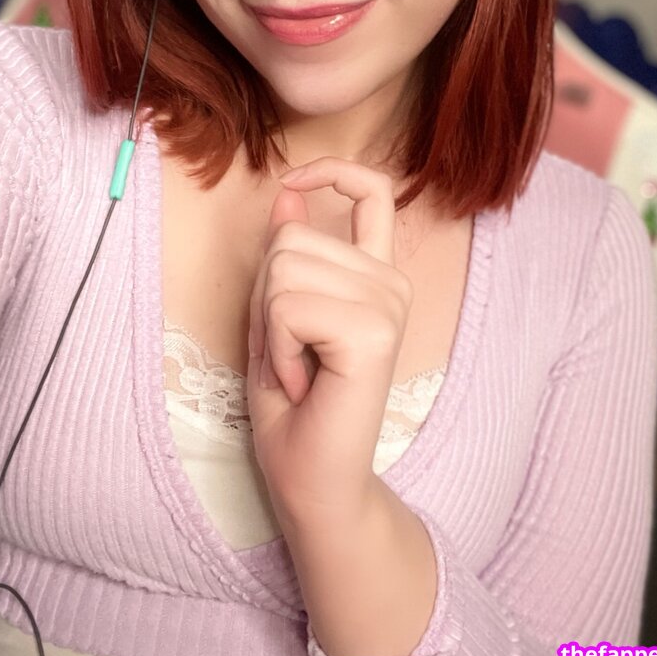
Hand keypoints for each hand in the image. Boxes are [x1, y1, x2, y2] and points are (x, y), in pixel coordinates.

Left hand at [245, 157, 413, 530]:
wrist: (314, 482)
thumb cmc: (295, 407)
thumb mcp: (277, 316)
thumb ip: (287, 256)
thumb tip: (287, 193)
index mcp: (376, 276)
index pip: (373, 192)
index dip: (332, 173)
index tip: (294, 183)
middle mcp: (391, 283)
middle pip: (290, 239)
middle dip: (265, 297)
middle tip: (290, 352)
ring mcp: (388, 304)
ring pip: (283, 268)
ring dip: (270, 327)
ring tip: (297, 369)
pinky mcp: (374, 331)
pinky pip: (287, 305)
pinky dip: (276, 348)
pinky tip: (301, 381)